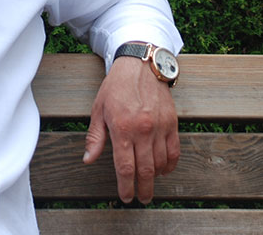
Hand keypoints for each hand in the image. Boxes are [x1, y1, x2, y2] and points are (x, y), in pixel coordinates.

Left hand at [83, 55, 179, 203]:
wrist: (140, 65)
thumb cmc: (116, 86)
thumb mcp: (98, 109)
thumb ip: (95, 137)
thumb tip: (88, 159)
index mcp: (122, 128)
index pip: (125, 167)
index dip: (126, 187)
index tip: (127, 197)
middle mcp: (143, 130)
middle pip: (145, 170)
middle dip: (143, 189)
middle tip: (142, 198)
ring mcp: (160, 127)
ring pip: (161, 163)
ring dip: (156, 178)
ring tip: (150, 183)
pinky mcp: (172, 123)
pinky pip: (174, 151)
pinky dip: (170, 164)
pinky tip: (164, 169)